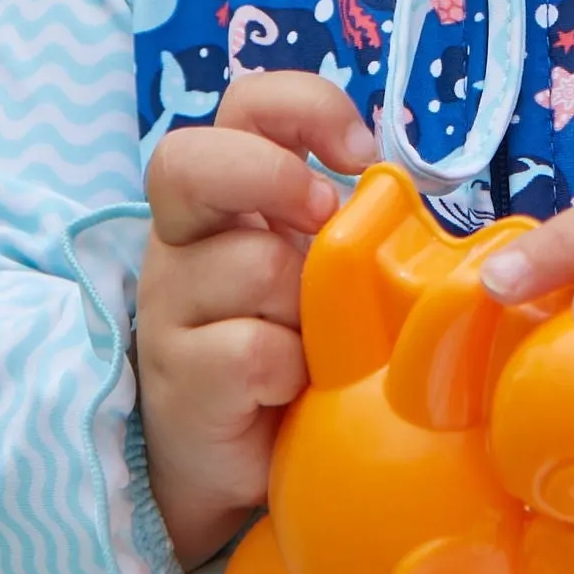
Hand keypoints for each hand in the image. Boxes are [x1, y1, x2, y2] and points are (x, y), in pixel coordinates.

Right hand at [137, 71, 369, 573]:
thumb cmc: (289, 351)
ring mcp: (169, 308)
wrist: (232, 466)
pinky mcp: (181, 376)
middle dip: (271, 178)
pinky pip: (255, 350)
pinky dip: (294, 371)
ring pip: (251, 266)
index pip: (243, 106)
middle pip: (188, 162)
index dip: (304, 108)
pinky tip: (292, 391)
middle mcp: (181, 241)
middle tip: (323, 220)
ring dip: (306, 306)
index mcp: (223, 198)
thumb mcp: (318, 275)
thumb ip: (343, 227)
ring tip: (312, 343)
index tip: (360, 155)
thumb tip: (404, 193)